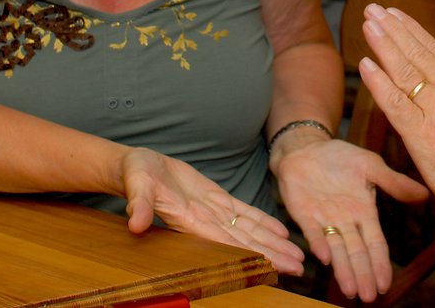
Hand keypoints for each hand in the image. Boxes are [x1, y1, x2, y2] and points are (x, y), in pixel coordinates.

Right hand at [121, 147, 305, 274]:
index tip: (272, 268)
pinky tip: (282, 231)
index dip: (249, 256)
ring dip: (274, 244)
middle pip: (244, 244)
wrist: (139, 166)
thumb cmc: (136, 175)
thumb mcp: (137, 185)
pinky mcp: (216, 200)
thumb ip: (140, 204)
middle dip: (272, 256)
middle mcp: (205, 223)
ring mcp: (213, 213)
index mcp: (189, 223)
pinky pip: (244, 213)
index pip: (225, 245)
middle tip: (299, 269)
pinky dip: (264, 222)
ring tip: (298, 256)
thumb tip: (136, 223)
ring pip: (249, 231)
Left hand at [275, 136, 427, 301]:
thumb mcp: (370, 165)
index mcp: (364, 212)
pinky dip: (318, 244)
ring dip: (343, 270)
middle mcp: (345, 222)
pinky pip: (312, 232)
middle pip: (357, 253)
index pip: (375, 243)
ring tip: (350, 291)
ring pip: (336, 250)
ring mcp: (324, 220)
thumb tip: (425, 195)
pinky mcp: (304, 214)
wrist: (306, 146)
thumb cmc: (340, 158)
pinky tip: (324, 258)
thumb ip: (394, 182)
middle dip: (363, 275)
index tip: (386, 284)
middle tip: (368, 296)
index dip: (380, 263)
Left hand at [357, 3, 434, 249]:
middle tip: (373, 9)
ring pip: (404, 71)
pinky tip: (365, 65)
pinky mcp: (421, 135)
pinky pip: (395, 104)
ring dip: (382, 45)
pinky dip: (378, 84)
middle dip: (392, 29)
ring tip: (367, 24)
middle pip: (416, 53)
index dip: (414, 32)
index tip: (397, 16)